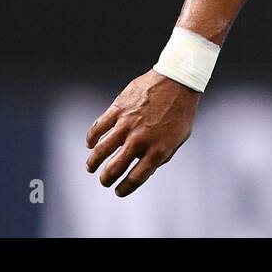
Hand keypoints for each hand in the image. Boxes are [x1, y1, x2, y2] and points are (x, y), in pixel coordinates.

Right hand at [85, 70, 199, 195]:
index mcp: (158, 150)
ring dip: (93, 162)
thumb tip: (146, 170)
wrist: (178, 80)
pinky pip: (98, 127)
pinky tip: (90, 144)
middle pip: (114, 168)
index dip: (124, 188)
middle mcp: (140, 140)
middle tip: (104, 180)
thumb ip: (162, 156)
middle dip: (106, 179)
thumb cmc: (181, 110)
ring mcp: (127, 124)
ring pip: (101, 151)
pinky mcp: (118, 109)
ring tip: (91, 167)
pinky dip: (91, 138)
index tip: (118, 190)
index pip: (135, 178)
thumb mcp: (179, 138)